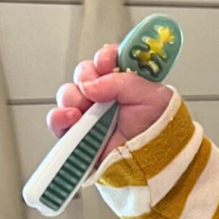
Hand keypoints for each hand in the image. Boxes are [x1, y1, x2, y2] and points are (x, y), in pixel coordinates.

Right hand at [46, 44, 172, 164]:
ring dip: (73, 96)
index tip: (107, 62)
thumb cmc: (161, 129)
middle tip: (98, 87)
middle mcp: (106, 96)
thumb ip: (123, 82)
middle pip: (83, 74)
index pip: (107, 59)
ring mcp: (90, 114)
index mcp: (126, 82)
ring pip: (68, 94)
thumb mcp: (153, 96)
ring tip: (88, 107)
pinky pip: (57, 121)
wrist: (157, 161)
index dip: (104, 57)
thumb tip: (91, 84)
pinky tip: (73, 117)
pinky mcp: (78, 134)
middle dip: (87, 75)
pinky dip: (59, 116)